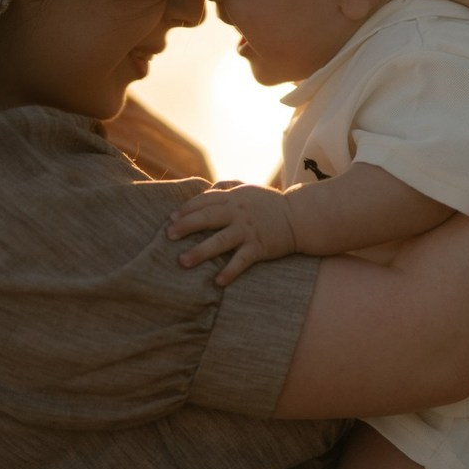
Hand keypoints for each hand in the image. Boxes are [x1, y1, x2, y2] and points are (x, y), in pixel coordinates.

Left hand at [166, 184, 297, 285]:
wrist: (300, 217)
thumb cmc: (269, 204)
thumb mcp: (248, 189)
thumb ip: (227, 187)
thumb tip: (205, 188)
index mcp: (234, 198)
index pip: (205, 200)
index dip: (187, 208)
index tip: (170, 218)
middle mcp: (239, 212)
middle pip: (208, 217)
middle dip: (186, 225)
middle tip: (168, 235)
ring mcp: (249, 230)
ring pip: (221, 240)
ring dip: (201, 251)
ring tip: (183, 261)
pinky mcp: (260, 247)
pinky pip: (242, 260)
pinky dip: (230, 271)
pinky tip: (218, 281)